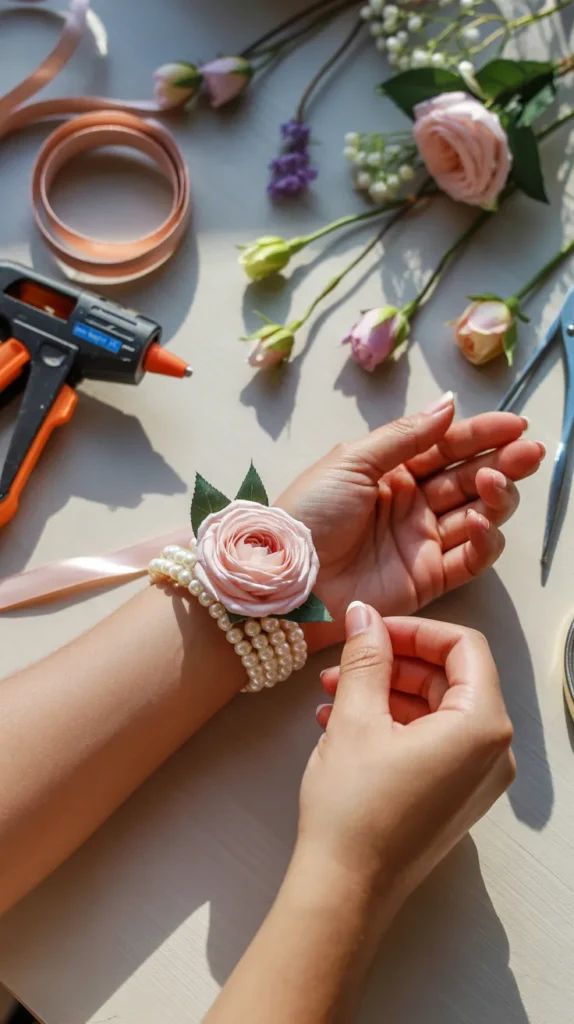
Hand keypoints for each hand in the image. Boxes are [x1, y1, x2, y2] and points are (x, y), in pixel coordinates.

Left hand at [277, 394, 543, 638]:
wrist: (286, 577)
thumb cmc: (309, 512)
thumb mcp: (352, 461)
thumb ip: (405, 435)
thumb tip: (449, 405)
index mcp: (392, 472)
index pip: (447, 448)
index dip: (481, 434)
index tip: (514, 423)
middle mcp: (412, 504)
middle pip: (469, 479)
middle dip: (502, 463)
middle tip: (527, 451)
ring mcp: (422, 542)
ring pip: (477, 515)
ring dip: (495, 497)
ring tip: (495, 482)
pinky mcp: (428, 579)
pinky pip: (470, 559)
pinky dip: (484, 541)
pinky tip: (482, 521)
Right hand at [298, 602, 514, 904]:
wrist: (344, 891)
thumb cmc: (354, 813)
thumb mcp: (356, 717)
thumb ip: (366, 656)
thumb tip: (366, 616)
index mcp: (482, 727)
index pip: (463, 647)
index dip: (414, 630)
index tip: (374, 629)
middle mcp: (491, 753)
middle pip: (451, 677)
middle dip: (394, 662)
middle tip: (348, 659)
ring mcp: (475, 779)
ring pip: (436, 709)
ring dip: (386, 692)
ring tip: (333, 693)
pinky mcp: (454, 796)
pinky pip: (432, 740)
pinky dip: (393, 723)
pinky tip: (343, 722)